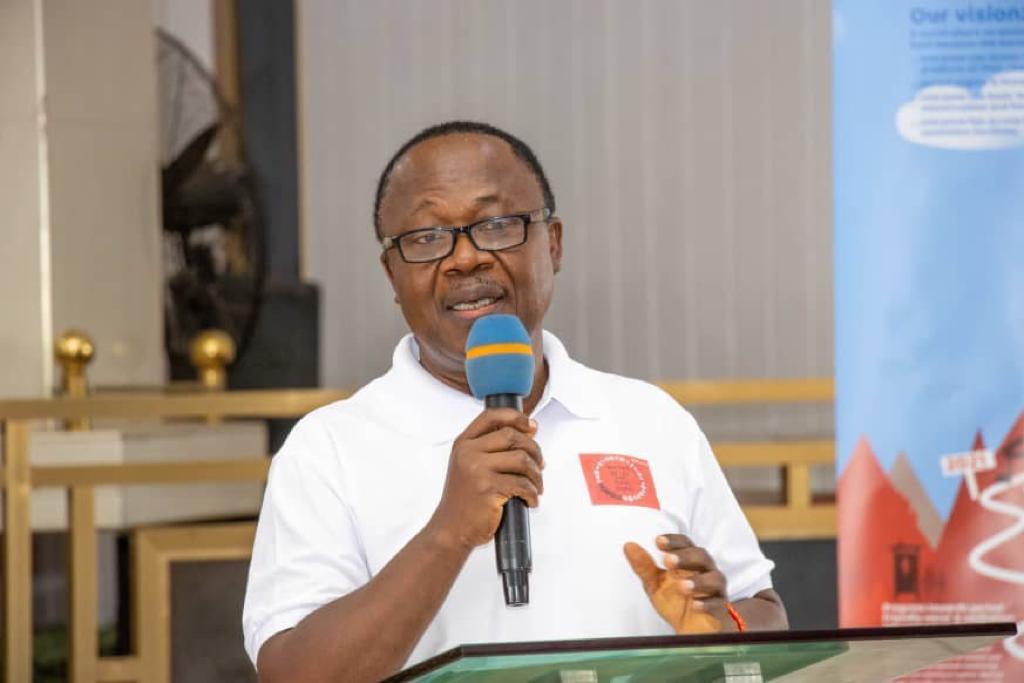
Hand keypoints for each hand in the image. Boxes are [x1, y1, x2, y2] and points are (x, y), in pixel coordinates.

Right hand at [427, 409, 543, 550]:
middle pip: (512, 436)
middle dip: (533, 450)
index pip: (491, 416)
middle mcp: (468, 452)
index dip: (515, 417)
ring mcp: (477, 470)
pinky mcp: (488, 488)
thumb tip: (530, 429)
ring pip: (521, 459)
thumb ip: (495, 447)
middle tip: (539, 466)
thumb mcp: (471, 466)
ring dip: (536, 474)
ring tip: (536, 486)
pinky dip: (532, 493)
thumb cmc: (465, 500)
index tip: (531, 426)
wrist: (451, 530)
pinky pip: (522, 484)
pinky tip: (529, 500)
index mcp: (463, 443)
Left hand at [623, 534, 729, 633]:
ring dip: (698, 581)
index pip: (685, 544)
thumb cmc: (676, 601)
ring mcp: (715, 590)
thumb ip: (643, 566)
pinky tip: (695, 606)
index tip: (658, 541)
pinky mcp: (720, 609)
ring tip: (682, 586)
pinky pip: (718, 604)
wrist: (693, 630)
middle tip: (668, 560)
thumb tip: (628, 545)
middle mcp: (705, 571)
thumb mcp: (655, 584)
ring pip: (714, 579)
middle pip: (701, 556)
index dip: (673, 541)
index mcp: (689, 561)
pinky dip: (707, 604)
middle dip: (685, 557)